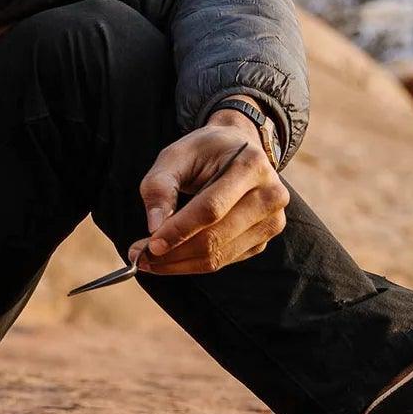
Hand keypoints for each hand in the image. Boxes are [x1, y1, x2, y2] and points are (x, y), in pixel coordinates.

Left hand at [130, 115, 288, 275]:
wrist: (238, 149)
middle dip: (174, 252)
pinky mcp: (264, 239)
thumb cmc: (204, 152)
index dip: (179, 230)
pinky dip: (194, 264)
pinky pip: (225, 260)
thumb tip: (154, 226)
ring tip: (150, 260)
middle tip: (140, 257)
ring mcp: (272, 220)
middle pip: (216, 237)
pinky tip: (172, 257)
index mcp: (251, 165)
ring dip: (180, 263)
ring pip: (219, 255)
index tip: (149, 246)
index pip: (211, 208)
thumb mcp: (175, 155)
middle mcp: (271, 195)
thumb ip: (160, 186)